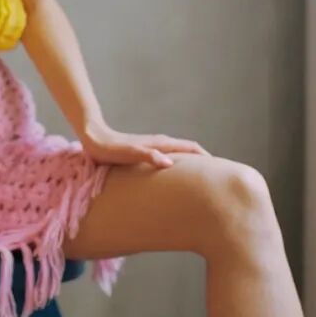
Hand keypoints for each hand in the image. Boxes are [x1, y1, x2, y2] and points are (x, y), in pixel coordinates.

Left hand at [80, 119, 210, 167]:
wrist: (94, 137)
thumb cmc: (109, 149)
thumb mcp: (128, 154)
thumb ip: (148, 156)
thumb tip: (169, 163)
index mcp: (161, 144)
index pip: (191, 148)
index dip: (206, 158)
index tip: (221, 170)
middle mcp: (161, 143)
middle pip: (189, 150)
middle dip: (204, 161)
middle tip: (217, 177)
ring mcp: (154, 146)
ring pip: (180, 154)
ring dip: (192, 163)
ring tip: (200, 179)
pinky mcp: (146, 151)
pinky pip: (169, 157)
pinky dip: (178, 164)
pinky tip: (174, 176)